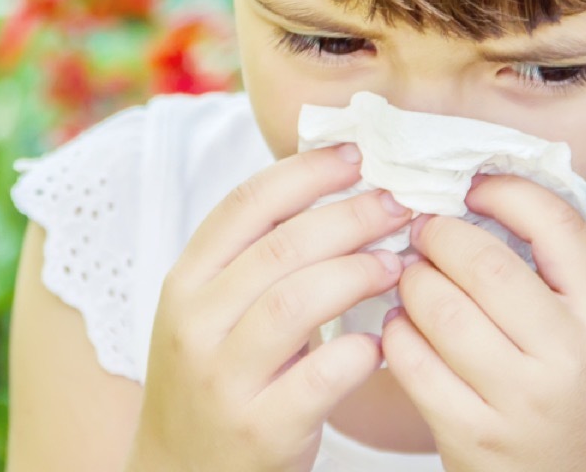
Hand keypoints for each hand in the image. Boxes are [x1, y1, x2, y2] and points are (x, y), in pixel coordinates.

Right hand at [126, 144, 412, 471]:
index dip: (306, 172)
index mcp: (186, 282)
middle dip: (350, 217)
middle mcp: (195, 324)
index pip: (247, 204)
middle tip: (399, 206)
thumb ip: (259, 260)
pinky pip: (318, 379)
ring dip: (358, 274)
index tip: (357, 155)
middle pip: (280, 247)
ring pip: (296, 303)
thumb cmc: (216, 379)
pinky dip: (359, 354)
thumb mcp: (212, 311)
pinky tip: (383, 343)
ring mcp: (223, 379)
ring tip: (398, 264)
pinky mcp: (258, 430)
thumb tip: (339, 192)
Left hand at [381, 175, 585, 471]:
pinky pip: (413, 363)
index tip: (474, 186)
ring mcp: (519, 400)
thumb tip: (480, 205)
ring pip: (438, 308)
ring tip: (410, 275)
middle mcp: (569, 356)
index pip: (557, 225)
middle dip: (439, 234)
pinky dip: (396, 333)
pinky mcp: (472, 436)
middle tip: (424, 229)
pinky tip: (400, 325)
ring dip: (410, 280)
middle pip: (482, 261)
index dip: (506, 191)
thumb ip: (558, 280)